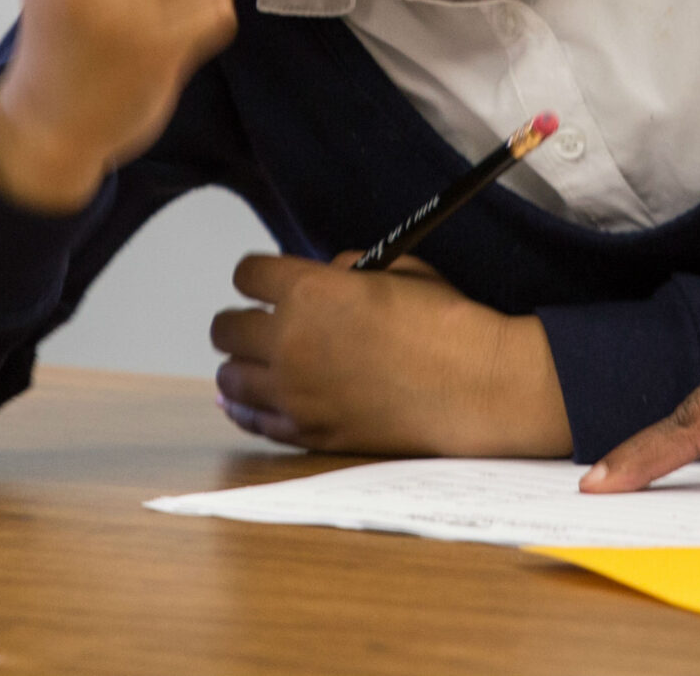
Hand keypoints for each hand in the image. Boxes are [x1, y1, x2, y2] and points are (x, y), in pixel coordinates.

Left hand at [210, 252, 571, 457]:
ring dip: (243, 365)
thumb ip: (345, 270)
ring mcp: (293, 391)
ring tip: (262, 365)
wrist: (474, 385)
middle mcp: (290, 340)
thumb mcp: (398, 270)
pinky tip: (256, 399)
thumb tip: (322, 279)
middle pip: (225, 328)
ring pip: (229, 377)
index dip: (258, 277)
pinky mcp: (305, 430)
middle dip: (243, 321)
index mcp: (310, 290)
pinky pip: (252, 419)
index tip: (266, 284)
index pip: (247, 275)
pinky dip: (250, 407)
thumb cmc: (445, 323)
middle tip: (263, 325)